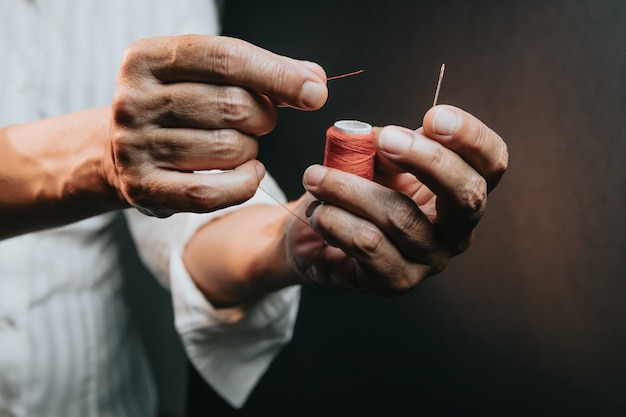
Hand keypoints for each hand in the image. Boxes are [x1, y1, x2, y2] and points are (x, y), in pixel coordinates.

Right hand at [104, 35, 327, 216]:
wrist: (120, 149)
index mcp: (148, 58)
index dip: (278, 74)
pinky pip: (213, 191)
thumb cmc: (180, 107)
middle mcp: (135, 100)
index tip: (316, 91)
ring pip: (229, 149)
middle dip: (264, 116)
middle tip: (260, 121)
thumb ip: (262, 73)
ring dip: (251, 151)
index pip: (225, 58)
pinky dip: (244, 184)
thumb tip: (315, 80)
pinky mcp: (144, 187)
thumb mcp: (208, 77)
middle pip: (232, 106)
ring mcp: (134, 146)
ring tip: (240, 146)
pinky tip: (248, 174)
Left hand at [289, 105, 507, 294]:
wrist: (317, 231)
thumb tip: (378, 139)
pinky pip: (368, 245)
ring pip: (400, 217)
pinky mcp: (396, 281)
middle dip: (425, 159)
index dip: (470, 137)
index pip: (491, 163)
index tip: (433, 116)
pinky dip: (336, 220)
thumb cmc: (355, 187)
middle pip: (466, 195)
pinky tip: (318, 211)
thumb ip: (384, 143)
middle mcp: (456, 229)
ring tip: (315, 176)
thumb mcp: (373, 157)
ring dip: (349, 188)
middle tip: (383, 140)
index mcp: (461, 189)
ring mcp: (430, 259)